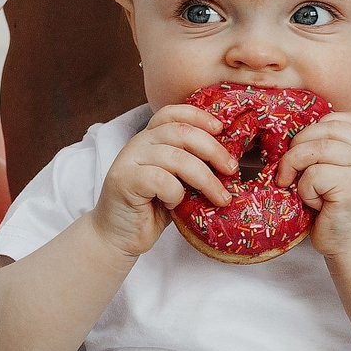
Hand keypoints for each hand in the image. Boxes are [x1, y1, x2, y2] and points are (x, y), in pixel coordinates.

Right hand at [91, 103, 236, 258]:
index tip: (221, 129)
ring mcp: (129, 160)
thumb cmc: (151, 210)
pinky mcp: (124, 181)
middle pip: (182, 132)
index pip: (173, 113)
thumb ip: (191, 165)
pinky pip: (162, 180)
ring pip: (176, 158)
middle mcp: (139, 143)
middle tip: (232, 169)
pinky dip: (176, 194)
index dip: (199, 116)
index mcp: (151, 138)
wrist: (119, 237)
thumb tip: (228, 160)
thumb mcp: (176, 182)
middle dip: (213, 150)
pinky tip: (174, 204)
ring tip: (221, 197)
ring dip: (205, 179)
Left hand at [276, 111, 350, 259]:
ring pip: (315, 150)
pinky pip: (313, 175)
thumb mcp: (337, 175)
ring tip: (302, 191)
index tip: (304, 153)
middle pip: (323, 130)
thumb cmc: (339, 215)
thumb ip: (327, 152)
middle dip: (296, 148)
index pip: (340, 119)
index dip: (314, 130)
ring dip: (297, 170)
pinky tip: (317, 205)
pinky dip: (305, 191)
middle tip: (288, 173)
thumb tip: (289, 133)